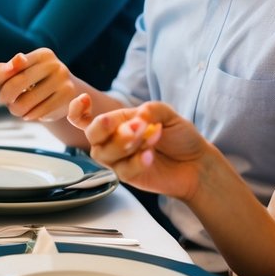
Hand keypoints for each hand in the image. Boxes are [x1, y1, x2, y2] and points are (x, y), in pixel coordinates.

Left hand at [0, 49, 77, 121]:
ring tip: (20, 107)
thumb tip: (19, 58)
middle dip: (4, 98)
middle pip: (14, 85)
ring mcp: (63, 81)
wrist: (64, 97)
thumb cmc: (29, 83)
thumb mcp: (11, 74)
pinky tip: (32, 112)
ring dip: (16, 110)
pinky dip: (30, 116)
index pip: (7, 70)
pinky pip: (37, 114)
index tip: (1, 89)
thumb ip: (1, 70)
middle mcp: (54, 64)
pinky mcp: (67, 99)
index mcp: (41, 55)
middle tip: (7, 101)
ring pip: (23, 104)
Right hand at [74, 101, 209, 201]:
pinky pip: (122, 170)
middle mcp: (111, 140)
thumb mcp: (169, 115)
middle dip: (105, 128)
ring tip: (152, 137)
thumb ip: (153, 110)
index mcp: (116, 122)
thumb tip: (137, 114)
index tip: (85, 99)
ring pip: (104, 153)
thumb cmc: (180, 137)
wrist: (198, 163)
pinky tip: (151, 156)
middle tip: (135, 125)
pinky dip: (137, 161)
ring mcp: (117, 159)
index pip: (85, 118)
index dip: (77, 109)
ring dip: (125, 144)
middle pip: (92, 135)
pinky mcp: (127, 176)